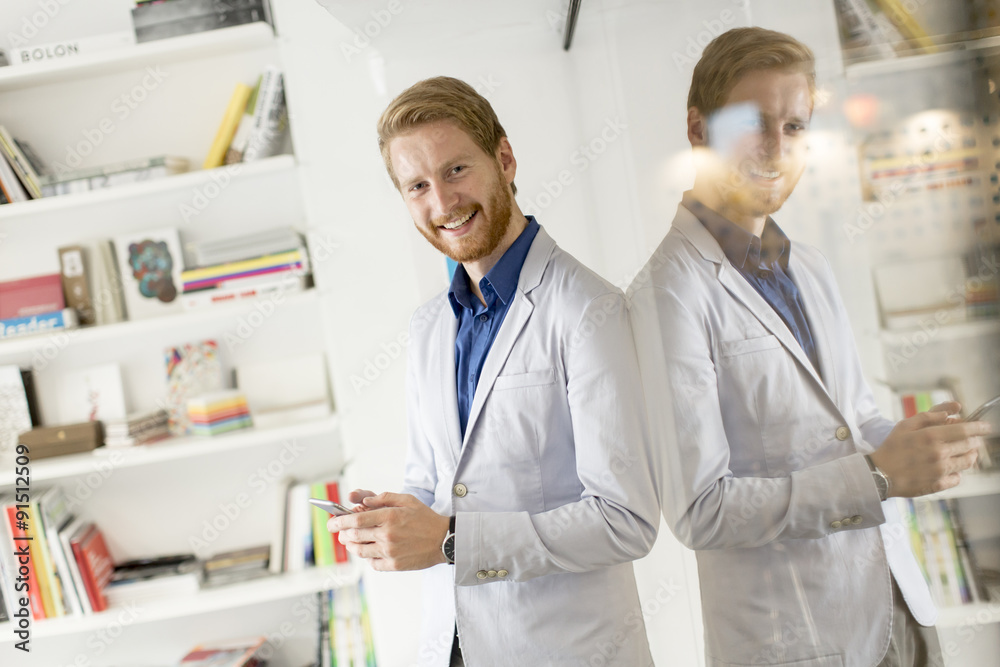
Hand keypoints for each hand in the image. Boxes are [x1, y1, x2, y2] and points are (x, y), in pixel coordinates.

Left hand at [326, 492, 449, 570]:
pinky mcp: (394, 565)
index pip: (356, 520)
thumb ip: (383, 498)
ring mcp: (390, 552)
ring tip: (351, 541)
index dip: (339, 521)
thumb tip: (363, 501)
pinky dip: (367, 557)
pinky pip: (372, 563)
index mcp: (389, 517)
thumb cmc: (425, 518)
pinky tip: (370, 550)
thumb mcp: (407, 500)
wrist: (444, 540)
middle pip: (354, 536)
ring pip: (360, 551)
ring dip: (351, 545)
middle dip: (342, 533)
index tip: (331, 522)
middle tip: (339, 531)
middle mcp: (387, 535)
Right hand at [871, 403, 990, 496]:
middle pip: (970, 446)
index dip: (980, 427)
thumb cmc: (891, 447)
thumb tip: (951, 412)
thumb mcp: (905, 425)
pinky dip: (957, 472)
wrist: (879, 474)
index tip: (986, 427)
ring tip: (966, 452)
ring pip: (967, 462)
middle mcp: (939, 453)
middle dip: (975, 440)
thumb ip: (929, 415)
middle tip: (973, 439)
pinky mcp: (938, 485)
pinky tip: (950, 468)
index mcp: (931, 436)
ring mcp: (940, 471)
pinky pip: (957, 478)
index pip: (966, 430)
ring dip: (971, 455)